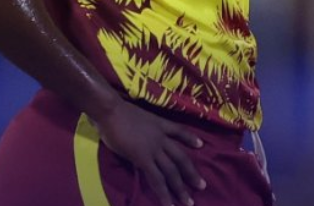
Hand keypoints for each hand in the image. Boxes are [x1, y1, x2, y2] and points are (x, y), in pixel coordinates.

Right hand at [92, 100, 206, 204]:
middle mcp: (161, 138)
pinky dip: (163, 192)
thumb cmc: (118, 111)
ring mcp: (154, 149)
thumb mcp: (138, 116)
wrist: (112, 111)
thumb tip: (136, 132)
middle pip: (181, 158)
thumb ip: (141, 126)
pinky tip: (168, 202)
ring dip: (180, 187)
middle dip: (191, 173)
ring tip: (188, 201)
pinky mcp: (143, 158)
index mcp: (160, 124)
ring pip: (172, 171)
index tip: (200, 145)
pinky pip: (156, 178)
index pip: (179, 131)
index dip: (190, 139)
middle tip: (202, 186)